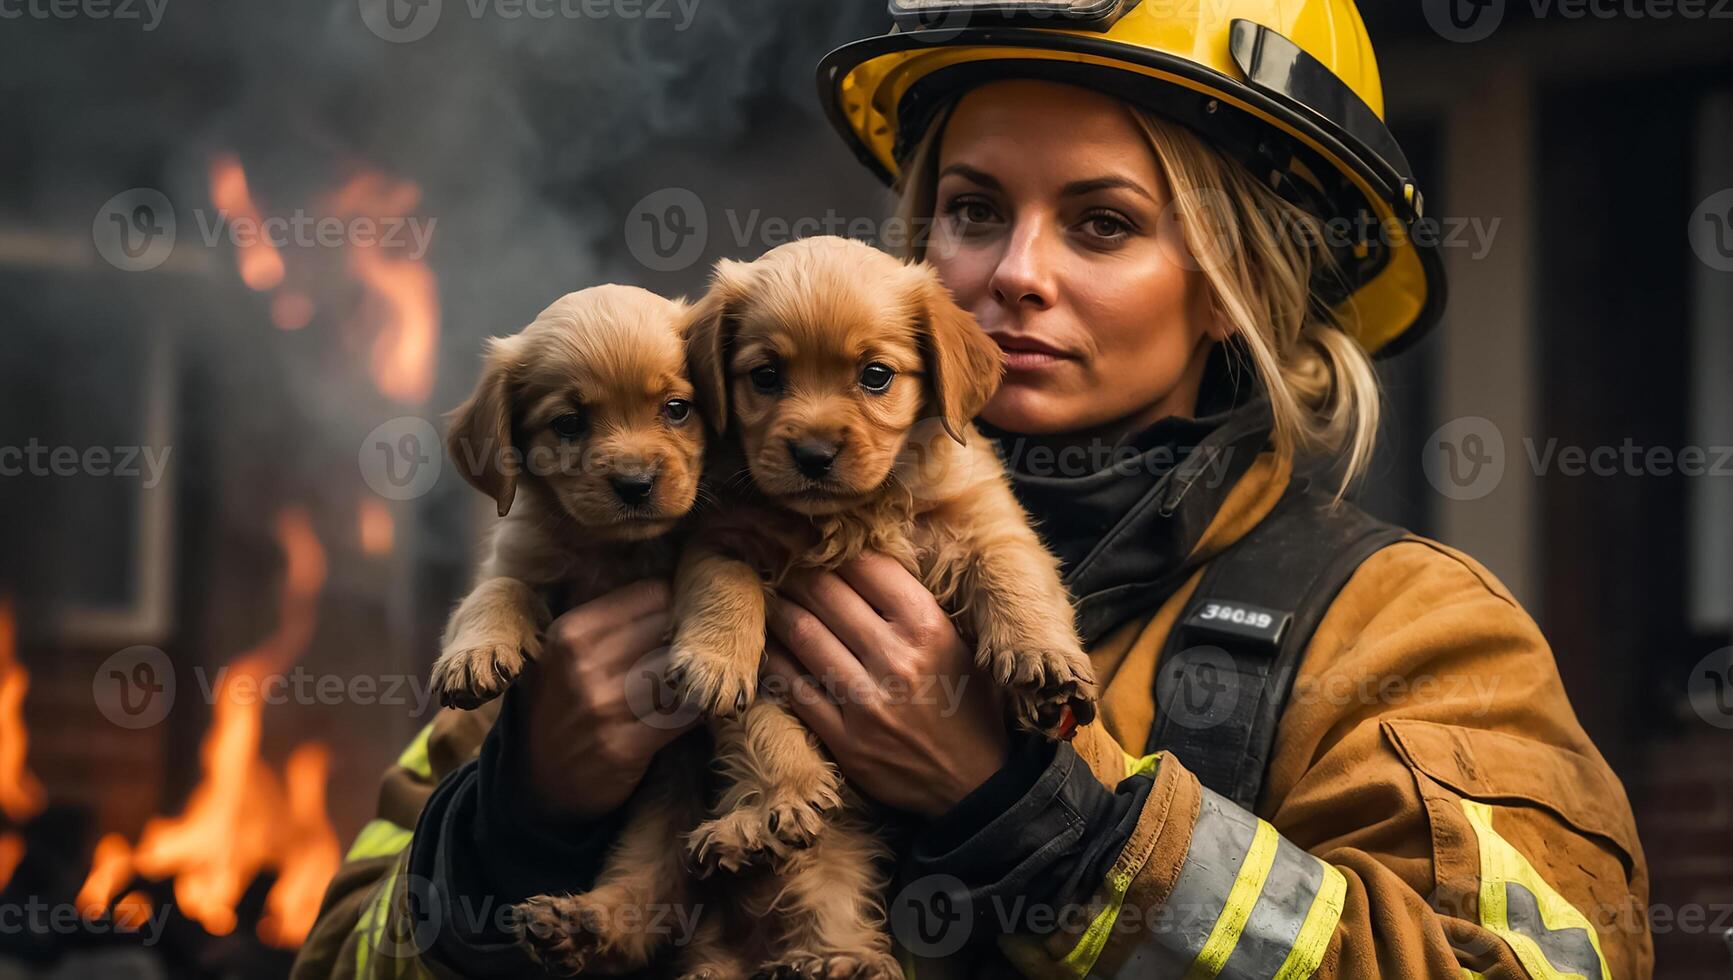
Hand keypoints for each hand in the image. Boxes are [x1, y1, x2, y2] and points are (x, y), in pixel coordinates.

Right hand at [516, 579, 696, 819]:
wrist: (534, 784)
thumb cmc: (558, 708)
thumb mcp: (560, 655)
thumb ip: (606, 622)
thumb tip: (670, 586)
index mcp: (570, 632)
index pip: (653, 595)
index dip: (679, 604)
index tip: (693, 614)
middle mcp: (583, 665)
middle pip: (671, 629)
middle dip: (696, 638)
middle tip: (714, 645)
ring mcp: (603, 708)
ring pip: (680, 672)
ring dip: (702, 675)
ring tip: (711, 676)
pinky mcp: (624, 747)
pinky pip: (684, 716)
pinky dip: (701, 710)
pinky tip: (705, 707)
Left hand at [762, 553, 1008, 817]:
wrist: (975, 786)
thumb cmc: (969, 707)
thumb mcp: (960, 645)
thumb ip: (916, 607)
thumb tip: (863, 564)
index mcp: (930, 628)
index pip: (869, 567)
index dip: (839, 551)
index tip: (822, 546)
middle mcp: (897, 659)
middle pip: (827, 594)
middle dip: (799, 573)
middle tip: (784, 564)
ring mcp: (867, 702)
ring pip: (803, 634)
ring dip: (780, 609)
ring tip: (772, 598)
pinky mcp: (844, 739)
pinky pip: (794, 687)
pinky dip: (775, 660)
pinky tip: (770, 646)